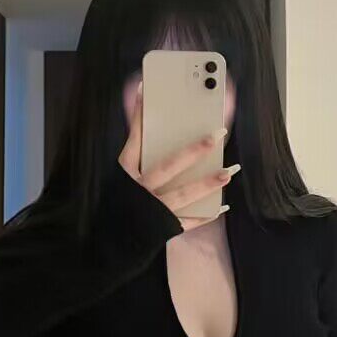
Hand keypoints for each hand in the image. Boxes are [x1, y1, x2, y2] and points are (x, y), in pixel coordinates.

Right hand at [118, 81, 239, 231]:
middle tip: (217, 134)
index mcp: (126, 175)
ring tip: (229, 172)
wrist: (108, 245)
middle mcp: (140, 191)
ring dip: (208, 184)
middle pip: (170, 166)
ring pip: (184, 195)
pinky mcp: (164, 229)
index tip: (148, 90)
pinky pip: (189, 222)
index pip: (134, 140)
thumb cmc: (118, 206)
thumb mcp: (119, 178)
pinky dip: (206, 216)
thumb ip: (135, 153)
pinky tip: (223, 206)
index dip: (140, 117)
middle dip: (195, 150)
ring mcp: (153, 211)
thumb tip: (145, 120)